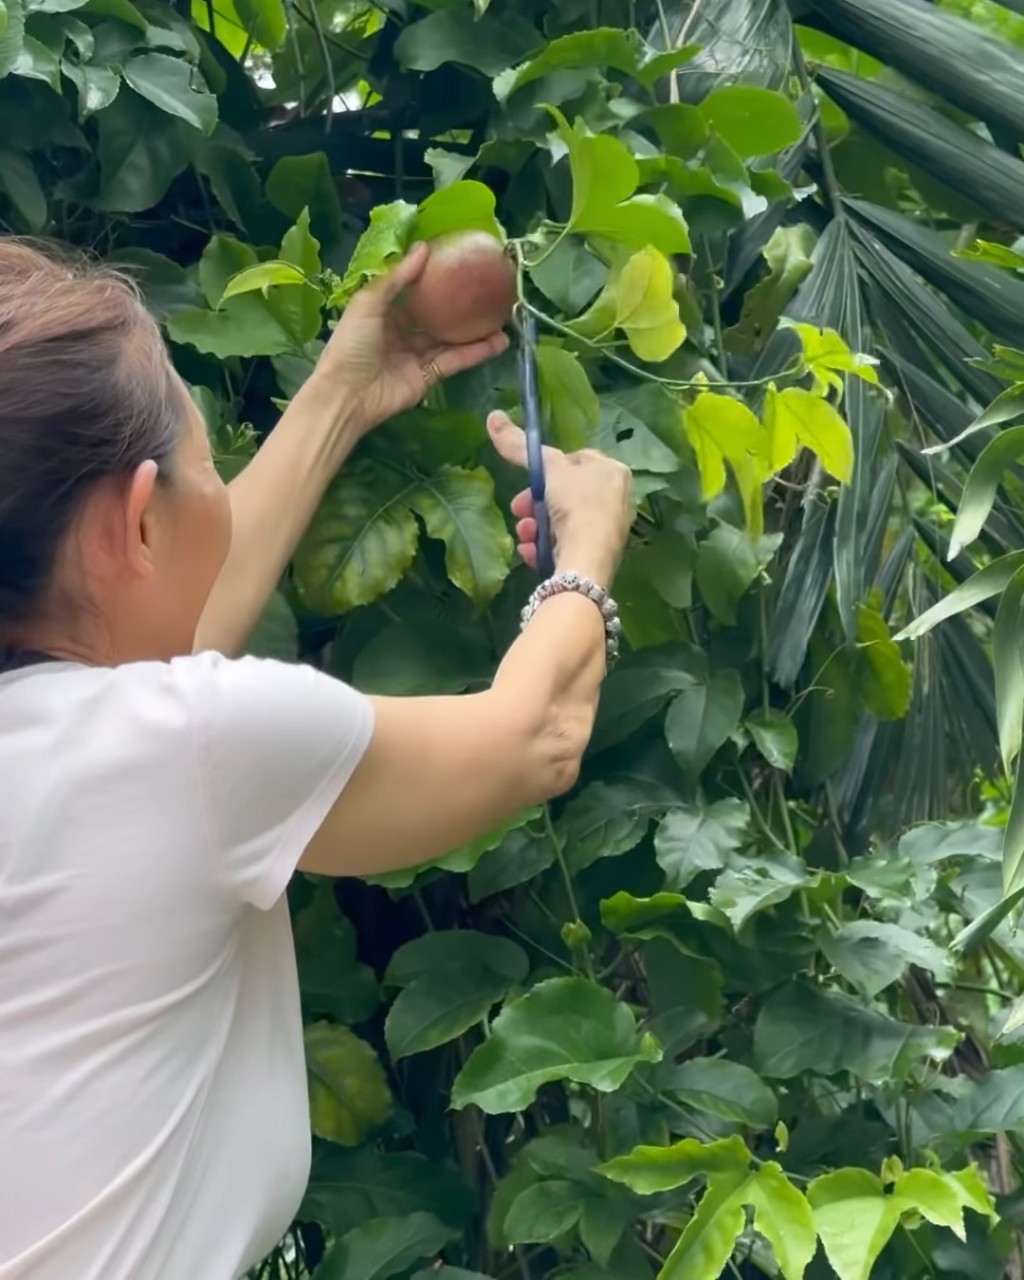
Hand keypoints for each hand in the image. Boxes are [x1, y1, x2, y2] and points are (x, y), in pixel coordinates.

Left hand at [314, 243, 509, 434]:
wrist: (347, 395)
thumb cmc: (352, 344)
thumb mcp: (369, 303)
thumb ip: (397, 277)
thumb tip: (424, 248)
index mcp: (383, 313)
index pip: (410, 292)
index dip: (431, 278)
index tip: (456, 263)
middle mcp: (401, 333)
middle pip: (435, 316)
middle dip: (459, 306)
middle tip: (486, 291)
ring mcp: (415, 356)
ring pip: (450, 340)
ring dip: (475, 331)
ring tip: (502, 317)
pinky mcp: (428, 377)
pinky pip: (454, 361)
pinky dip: (475, 352)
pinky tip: (497, 342)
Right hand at [487, 411, 633, 588]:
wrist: (587, 560)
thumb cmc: (576, 505)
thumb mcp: (547, 469)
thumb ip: (519, 445)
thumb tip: (492, 416)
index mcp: (614, 471)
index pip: (577, 460)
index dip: (549, 469)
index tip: (528, 481)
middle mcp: (617, 498)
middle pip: (566, 493)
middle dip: (536, 502)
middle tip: (518, 510)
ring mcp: (609, 528)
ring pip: (563, 521)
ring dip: (535, 526)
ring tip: (524, 534)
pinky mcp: (598, 555)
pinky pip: (567, 544)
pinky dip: (545, 546)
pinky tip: (531, 552)